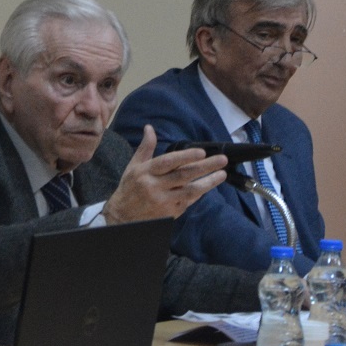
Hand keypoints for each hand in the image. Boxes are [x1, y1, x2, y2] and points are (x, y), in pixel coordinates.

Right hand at [102, 127, 227, 224]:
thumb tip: (149, 128)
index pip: (168, 162)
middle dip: (205, 167)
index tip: (201, 152)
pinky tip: (209, 185)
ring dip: (209, 182)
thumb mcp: (133, 166)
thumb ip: (145, 148)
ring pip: (191, 190)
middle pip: (184, 175)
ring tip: (222, 174)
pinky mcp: (171, 213)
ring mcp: (164, 201)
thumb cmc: (129, 188)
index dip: (186, 156)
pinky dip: (200, 193)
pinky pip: (189, 201)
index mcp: (145, 172)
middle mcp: (154, 186)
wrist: (122, 217)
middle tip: (222, 160)